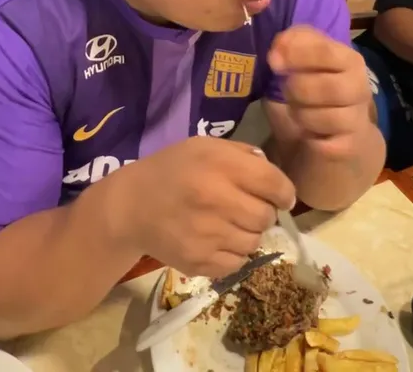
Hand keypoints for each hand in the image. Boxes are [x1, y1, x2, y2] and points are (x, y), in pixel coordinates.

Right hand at [113, 136, 295, 277]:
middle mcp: (216, 199)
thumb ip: (242, 155)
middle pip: (267, 217)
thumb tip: (275, 177)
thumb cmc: (171, 171)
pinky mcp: (199, 261)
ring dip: (247, 234)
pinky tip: (215, 241)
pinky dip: (232, 254)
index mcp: (220, 165)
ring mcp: (207, 234)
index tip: (280, 197)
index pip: (275, 184)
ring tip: (227, 224)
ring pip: (254, 242)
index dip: (284, 192)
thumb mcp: (203, 148)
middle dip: (262, 213)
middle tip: (244, 209)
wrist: (129, 207)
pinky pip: (237, 263)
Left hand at [268, 25, 373, 153]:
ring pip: (324, 115)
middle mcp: (360, 88)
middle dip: (297, 88)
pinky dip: (308, 136)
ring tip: (295, 111)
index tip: (273, 59)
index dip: (296, 53)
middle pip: (327, 85)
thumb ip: (294, 45)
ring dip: (300, 112)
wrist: (338, 140)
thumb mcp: (304, 65)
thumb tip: (280, 43)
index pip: (326, 50)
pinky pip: (324, 143)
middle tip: (286, 89)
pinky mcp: (349, 147)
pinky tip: (307, 132)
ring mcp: (357, 120)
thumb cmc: (316, 96)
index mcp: (349, 61)